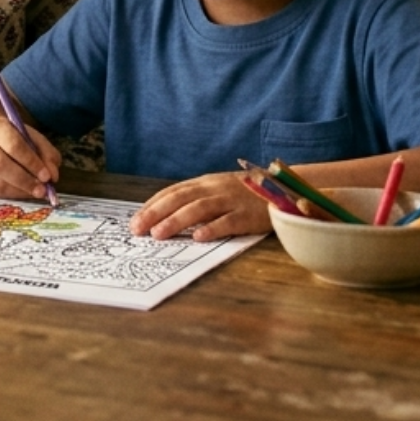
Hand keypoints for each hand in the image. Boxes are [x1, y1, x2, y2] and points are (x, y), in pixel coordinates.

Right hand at [0, 92, 60, 201]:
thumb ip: (47, 153)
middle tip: (42, 190)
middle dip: (24, 180)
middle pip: (0, 165)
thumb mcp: (33, 138)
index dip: (31, 162)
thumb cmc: (13, 137)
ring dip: (20, 190)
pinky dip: (13, 195)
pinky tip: (24, 192)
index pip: (13, 145)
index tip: (47, 176)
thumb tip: (53, 176)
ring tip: (36, 192)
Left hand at [131, 172, 270, 240]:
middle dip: (155, 213)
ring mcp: (231, 200)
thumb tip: (166, 216)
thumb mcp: (219, 190)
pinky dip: (212, 228)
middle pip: (180, 198)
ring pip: (199, 208)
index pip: (172, 192)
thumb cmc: (247, 194)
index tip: (135, 220)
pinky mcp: (248, 214)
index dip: (152, 205)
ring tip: (158, 234)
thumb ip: (197, 200)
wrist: (284, 187)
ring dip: (176, 221)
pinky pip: (229, 221)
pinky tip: (198, 237)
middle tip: (137, 229)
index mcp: (205, 183)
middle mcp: (215, 188)